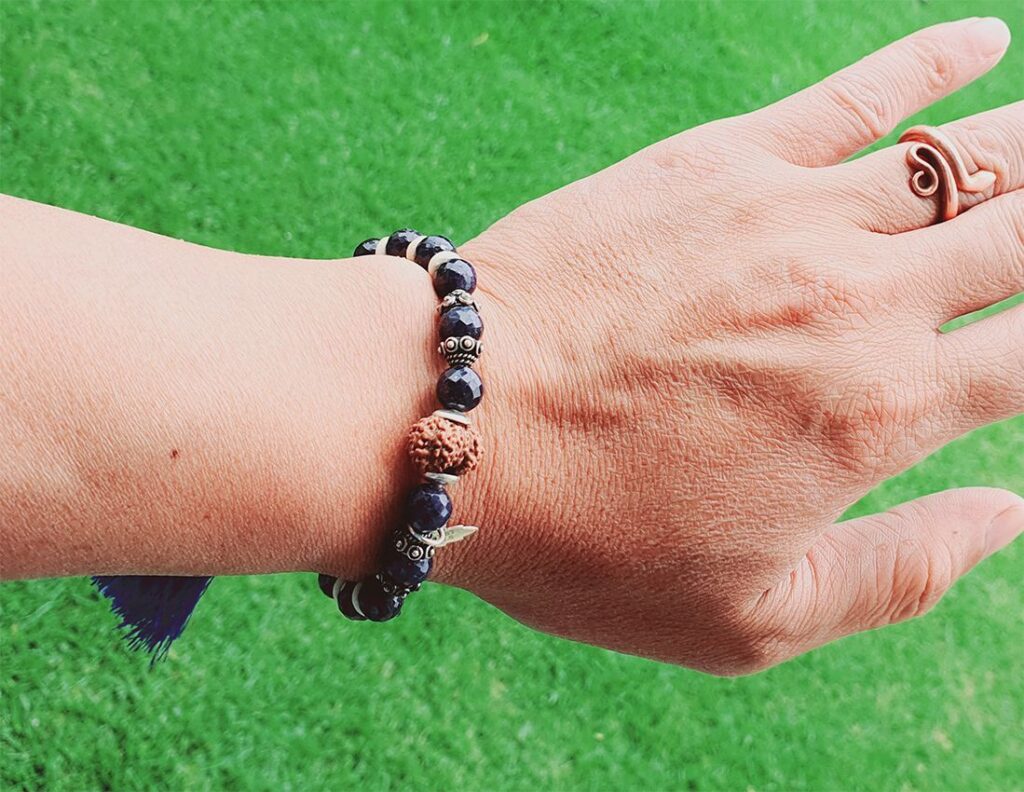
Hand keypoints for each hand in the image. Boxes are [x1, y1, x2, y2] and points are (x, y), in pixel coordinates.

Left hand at [439, 19, 1023, 673]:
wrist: (449, 424)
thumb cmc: (587, 537)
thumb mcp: (750, 618)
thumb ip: (897, 575)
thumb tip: (1008, 519)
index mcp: (881, 415)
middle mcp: (859, 302)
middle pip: (1020, 234)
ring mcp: (790, 216)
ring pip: (964, 159)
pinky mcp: (714, 162)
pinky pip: (851, 94)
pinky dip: (930, 61)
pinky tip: (979, 43)